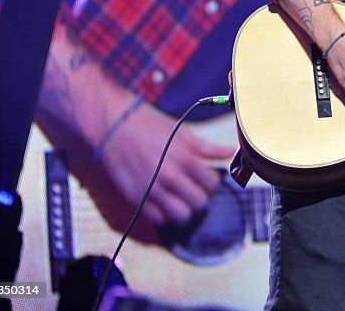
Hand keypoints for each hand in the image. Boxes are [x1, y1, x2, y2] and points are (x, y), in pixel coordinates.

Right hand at [99, 102, 235, 225]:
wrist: (112, 126)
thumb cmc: (148, 125)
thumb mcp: (182, 132)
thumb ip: (208, 147)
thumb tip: (231, 151)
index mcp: (184, 158)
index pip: (212, 184)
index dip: (213, 181)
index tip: (207, 178)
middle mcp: (169, 177)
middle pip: (200, 203)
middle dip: (202, 197)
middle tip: (195, 189)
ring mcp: (151, 190)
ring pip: (181, 216)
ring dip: (185, 209)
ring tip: (181, 198)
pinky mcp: (135, 197)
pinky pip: (158, 219)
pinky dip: (165, 214)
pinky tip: (164, 201)